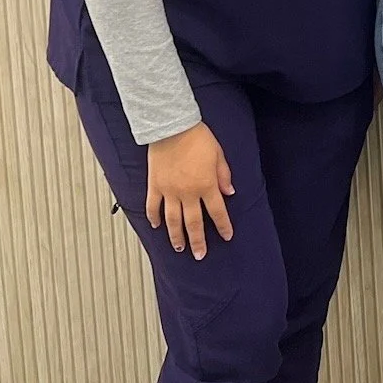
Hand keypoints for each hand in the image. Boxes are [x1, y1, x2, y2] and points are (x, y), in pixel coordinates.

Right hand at [146, 122, 234, 258]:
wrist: (172, 127)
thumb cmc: (198, 138)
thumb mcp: (219, 155)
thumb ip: (224, 175)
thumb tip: (230, 192)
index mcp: (206, 185)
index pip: (218, 212)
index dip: (223, 226)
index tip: (226, 236)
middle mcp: (188, 192)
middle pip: (194, 223)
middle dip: (198, 241)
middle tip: (199, 255)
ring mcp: (169, 191)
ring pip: (173, 220)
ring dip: (176, 236)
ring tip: (179, 248)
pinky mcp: (155, 186)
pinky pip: (153, 207)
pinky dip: (154, 218)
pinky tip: (157, 226)